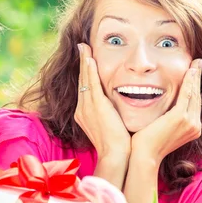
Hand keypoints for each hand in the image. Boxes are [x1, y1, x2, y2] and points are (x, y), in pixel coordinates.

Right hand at [74, 43, 130, 163]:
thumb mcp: (112, 127)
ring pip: (85, 79)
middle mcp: (82, 109)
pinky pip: (90, 84)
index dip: (85, 74)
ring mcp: (87, 107)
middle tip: (82, 47)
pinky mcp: (95, 106)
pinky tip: (89, 58)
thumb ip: (112, 115)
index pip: (85, 89)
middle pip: (82, 81)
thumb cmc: (119, 145)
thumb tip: (119, 110)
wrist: (116, 156)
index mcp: (84, 114)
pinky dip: (89, 70)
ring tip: (84, 47)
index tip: (87, 60)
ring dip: (84, 61)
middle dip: (82, 63)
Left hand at [131, 58, 201, 166]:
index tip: (194, 73)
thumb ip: (167, 117)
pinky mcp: (181, 117)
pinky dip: (189, 80)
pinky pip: (187, 94)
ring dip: (195, 75)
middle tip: (198, 63)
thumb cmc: (146, 143)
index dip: (195, 86)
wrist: (143, 155)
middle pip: (197, 96)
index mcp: (191, 128)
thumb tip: (163, 107)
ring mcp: (190, 122)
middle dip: (198, 78)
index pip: (194, 103)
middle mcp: (195, 126)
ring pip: (194, 93)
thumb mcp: (161, 128)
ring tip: (196, 62)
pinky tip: (190, 70)